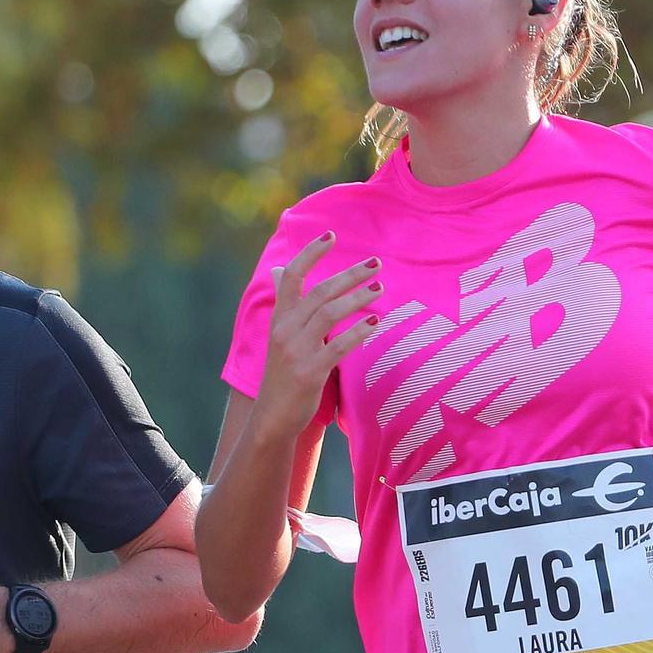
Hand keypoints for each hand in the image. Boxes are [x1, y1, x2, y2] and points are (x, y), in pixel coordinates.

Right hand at [253, 233, 383, 439]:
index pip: (292, 276)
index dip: (310, 253)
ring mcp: (296, 351)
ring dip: (358, 298)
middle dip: (350, 274)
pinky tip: (376, 321)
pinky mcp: (309, 372)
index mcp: (279, 318)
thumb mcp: (279, 335)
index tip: (330, 235)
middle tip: (376, 263)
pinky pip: (339, 346)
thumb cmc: (282, 373)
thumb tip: (281, 270)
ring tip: (380, 289)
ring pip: (330, 313)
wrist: (273, 416)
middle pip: (320, 291)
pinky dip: (359, 331)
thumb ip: (286, 305)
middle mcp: (285, 330)